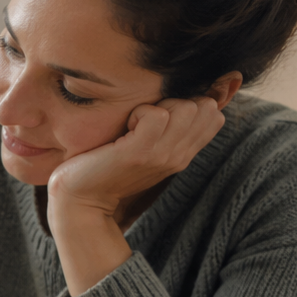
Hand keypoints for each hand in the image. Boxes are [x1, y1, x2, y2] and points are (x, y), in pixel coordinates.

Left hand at [47, 96, 225, 219]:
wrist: (81, 198)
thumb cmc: (109, 167)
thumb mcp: (148, 148)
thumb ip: (170, 129)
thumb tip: (185, 99)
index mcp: (184, 154)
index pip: (215, 115)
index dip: (191, 103)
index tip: (160, 115)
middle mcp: (179, 156)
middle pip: (205, 107)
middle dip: (175, 100)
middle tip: (145, 118)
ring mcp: (161, 155)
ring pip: (186, 108)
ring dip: (157, 105)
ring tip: (135, 123)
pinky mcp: (139, 153)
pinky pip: (157, 115)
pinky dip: (140, 112)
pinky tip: (126, 127)